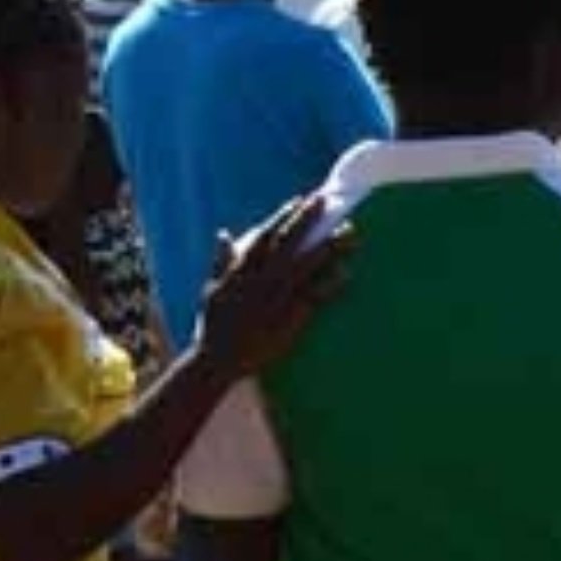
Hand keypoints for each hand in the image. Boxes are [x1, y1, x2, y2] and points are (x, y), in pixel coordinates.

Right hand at [197, 196, 353, 380]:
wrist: (219, 359)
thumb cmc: (213, 324)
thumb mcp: (212, 288)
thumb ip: (221, 260)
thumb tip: (223, 234)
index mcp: (242, 269)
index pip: (267, 234)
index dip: (284, 215)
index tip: (299, 201)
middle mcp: (262, 278)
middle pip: (290, 242)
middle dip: (308, 220)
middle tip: (326, 202)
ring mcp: (278, 297)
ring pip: (308, 264)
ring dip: (329, 246)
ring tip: (348, 232)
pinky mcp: (290, 317)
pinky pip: (315, 296)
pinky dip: (331, 284)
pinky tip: (347, 272)